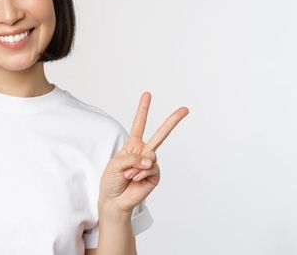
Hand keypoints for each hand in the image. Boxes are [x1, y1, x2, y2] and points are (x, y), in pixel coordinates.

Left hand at [98, 92, 188, 213]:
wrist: (114, 200)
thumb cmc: (111, 180)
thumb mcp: (115, 163)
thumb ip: (133, 157)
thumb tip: (151, 160)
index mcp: (133, 145)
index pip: (139, 124)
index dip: (143, 109)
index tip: (147, 94)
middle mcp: (144, 152)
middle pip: (161, 134)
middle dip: (173, 121)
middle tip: (185, 109)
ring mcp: (150, 163)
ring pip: (152, 155)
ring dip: (137, 166)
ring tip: (128, 175)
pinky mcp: (155, 175)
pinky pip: (152, 168)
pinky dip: (141, 173)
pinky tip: (134, 179)